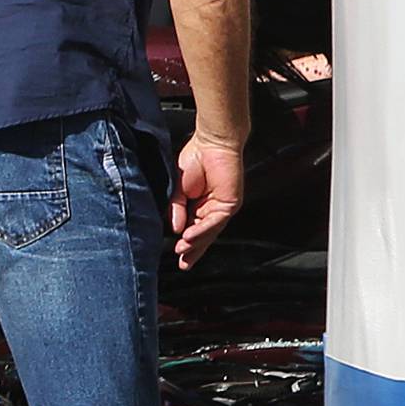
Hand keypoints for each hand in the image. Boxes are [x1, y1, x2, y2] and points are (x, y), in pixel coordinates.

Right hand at [169, 131, 243, 270]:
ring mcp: (222, 208)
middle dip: (193, 251)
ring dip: (196, 243)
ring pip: (209, 231)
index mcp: (200, 206)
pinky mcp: (230, 203)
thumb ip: (176, 208)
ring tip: (182, 251)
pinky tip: (190, 236)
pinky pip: (214, 221)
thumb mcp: (177, 188)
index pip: (193, 230)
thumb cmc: (196, 159)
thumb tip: (174, 228)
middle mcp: (212, 209)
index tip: (177, 256)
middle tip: (183, 263)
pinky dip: (202, 230)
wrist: (211, 142)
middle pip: (204, 235)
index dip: (186, 244)